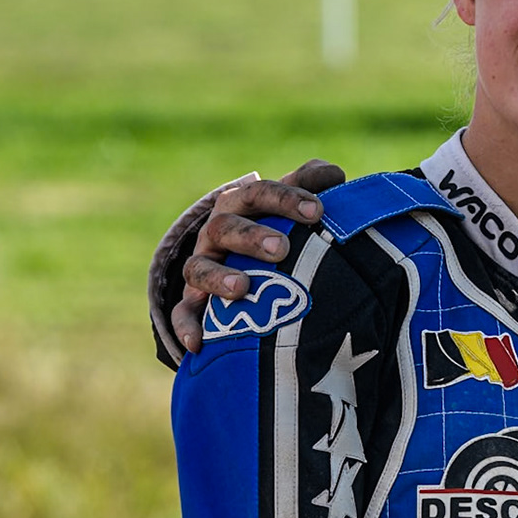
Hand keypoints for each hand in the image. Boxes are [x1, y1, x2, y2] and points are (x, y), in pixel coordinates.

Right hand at [171, 160, 345, 353]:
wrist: (239, 256)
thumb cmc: (276, 225)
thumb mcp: (291, 203)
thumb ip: (312, 184)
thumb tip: (334, 174)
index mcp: (242, 204)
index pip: (258, 193)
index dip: (285, 199)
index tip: (316, 211)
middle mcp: (216, 233)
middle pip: (225, 227)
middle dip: (252, 237)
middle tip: (281, 248)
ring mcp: (202, 266)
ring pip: (198, 268)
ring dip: (218, 277)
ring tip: (242, 288)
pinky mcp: (193, 301)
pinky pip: (182, 314)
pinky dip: (187, 326)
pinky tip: (199, 343)